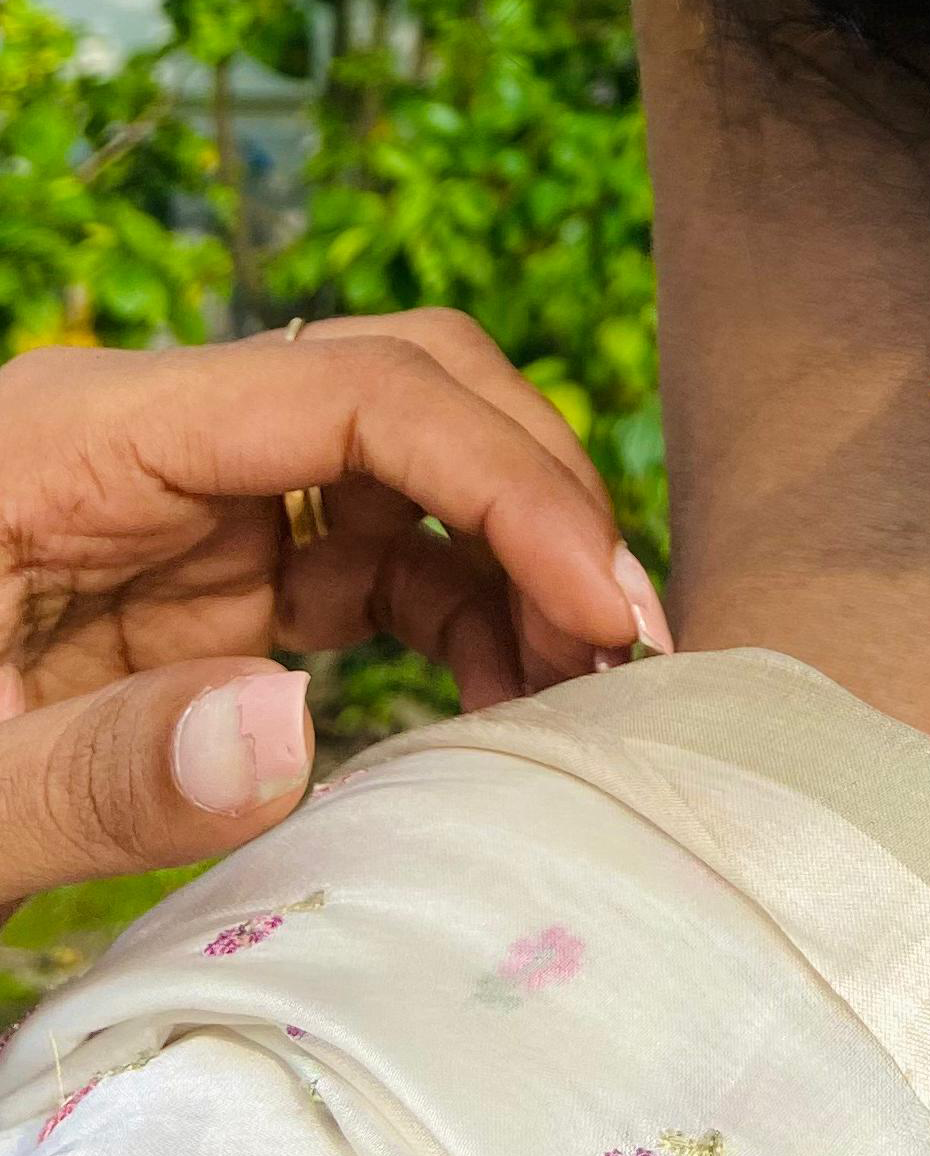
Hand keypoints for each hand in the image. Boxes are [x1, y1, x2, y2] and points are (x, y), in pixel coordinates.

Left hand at [0, 311, 671, 910]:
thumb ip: (89, 769)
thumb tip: (292, 735)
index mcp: (82, 435)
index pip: (350, 388)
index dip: (502, 477)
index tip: (600, 602)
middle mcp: (154, 442)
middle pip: (402, 385)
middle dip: (532, 492)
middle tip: (621, 643)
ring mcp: (180, 509)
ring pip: (403, 472)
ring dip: (510, 563)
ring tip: (578, 691)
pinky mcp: (196, 586)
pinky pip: (361, 564)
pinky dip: (452, 620)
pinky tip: (494, 701)